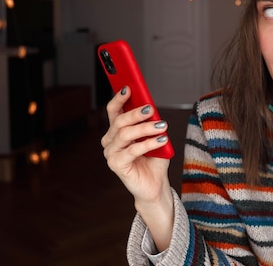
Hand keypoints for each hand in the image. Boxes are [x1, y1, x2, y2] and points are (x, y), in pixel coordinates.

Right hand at [102, 86, 174, 250]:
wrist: (155, 184)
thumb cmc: (154, 158)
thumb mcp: (154, 135)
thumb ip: (150, 122)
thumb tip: (150, 107)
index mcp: (116, 131)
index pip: (113, 110)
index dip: (119, 98)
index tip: (128, 86)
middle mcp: (110, 141)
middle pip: (119, 121)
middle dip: (135, 113)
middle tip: (150, 108)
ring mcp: (111, 153)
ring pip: (126, 134)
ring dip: (146, 128)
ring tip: (162, 126)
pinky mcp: (116, 165)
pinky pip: (132, 150)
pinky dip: (148, 143)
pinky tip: (161, 140)